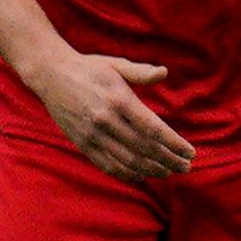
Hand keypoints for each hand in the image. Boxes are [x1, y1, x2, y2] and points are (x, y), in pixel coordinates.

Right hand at [31, 46, 193, 181]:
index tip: (190, 152)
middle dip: (168, 160)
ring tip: (168, 172)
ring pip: (126, 160)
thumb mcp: (116, 64)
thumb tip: (164, 72)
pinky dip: (125, 174)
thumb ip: (140, 72)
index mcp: (118, 100)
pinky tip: (141, 176)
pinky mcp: (81, 143)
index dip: (173, 144)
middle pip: (143, 148)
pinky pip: (106, 164)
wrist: (50, 75)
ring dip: (151, 170)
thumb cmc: (89, 68)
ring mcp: (91, 134)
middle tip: (186, 167)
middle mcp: (105, 120)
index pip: (153, 129)